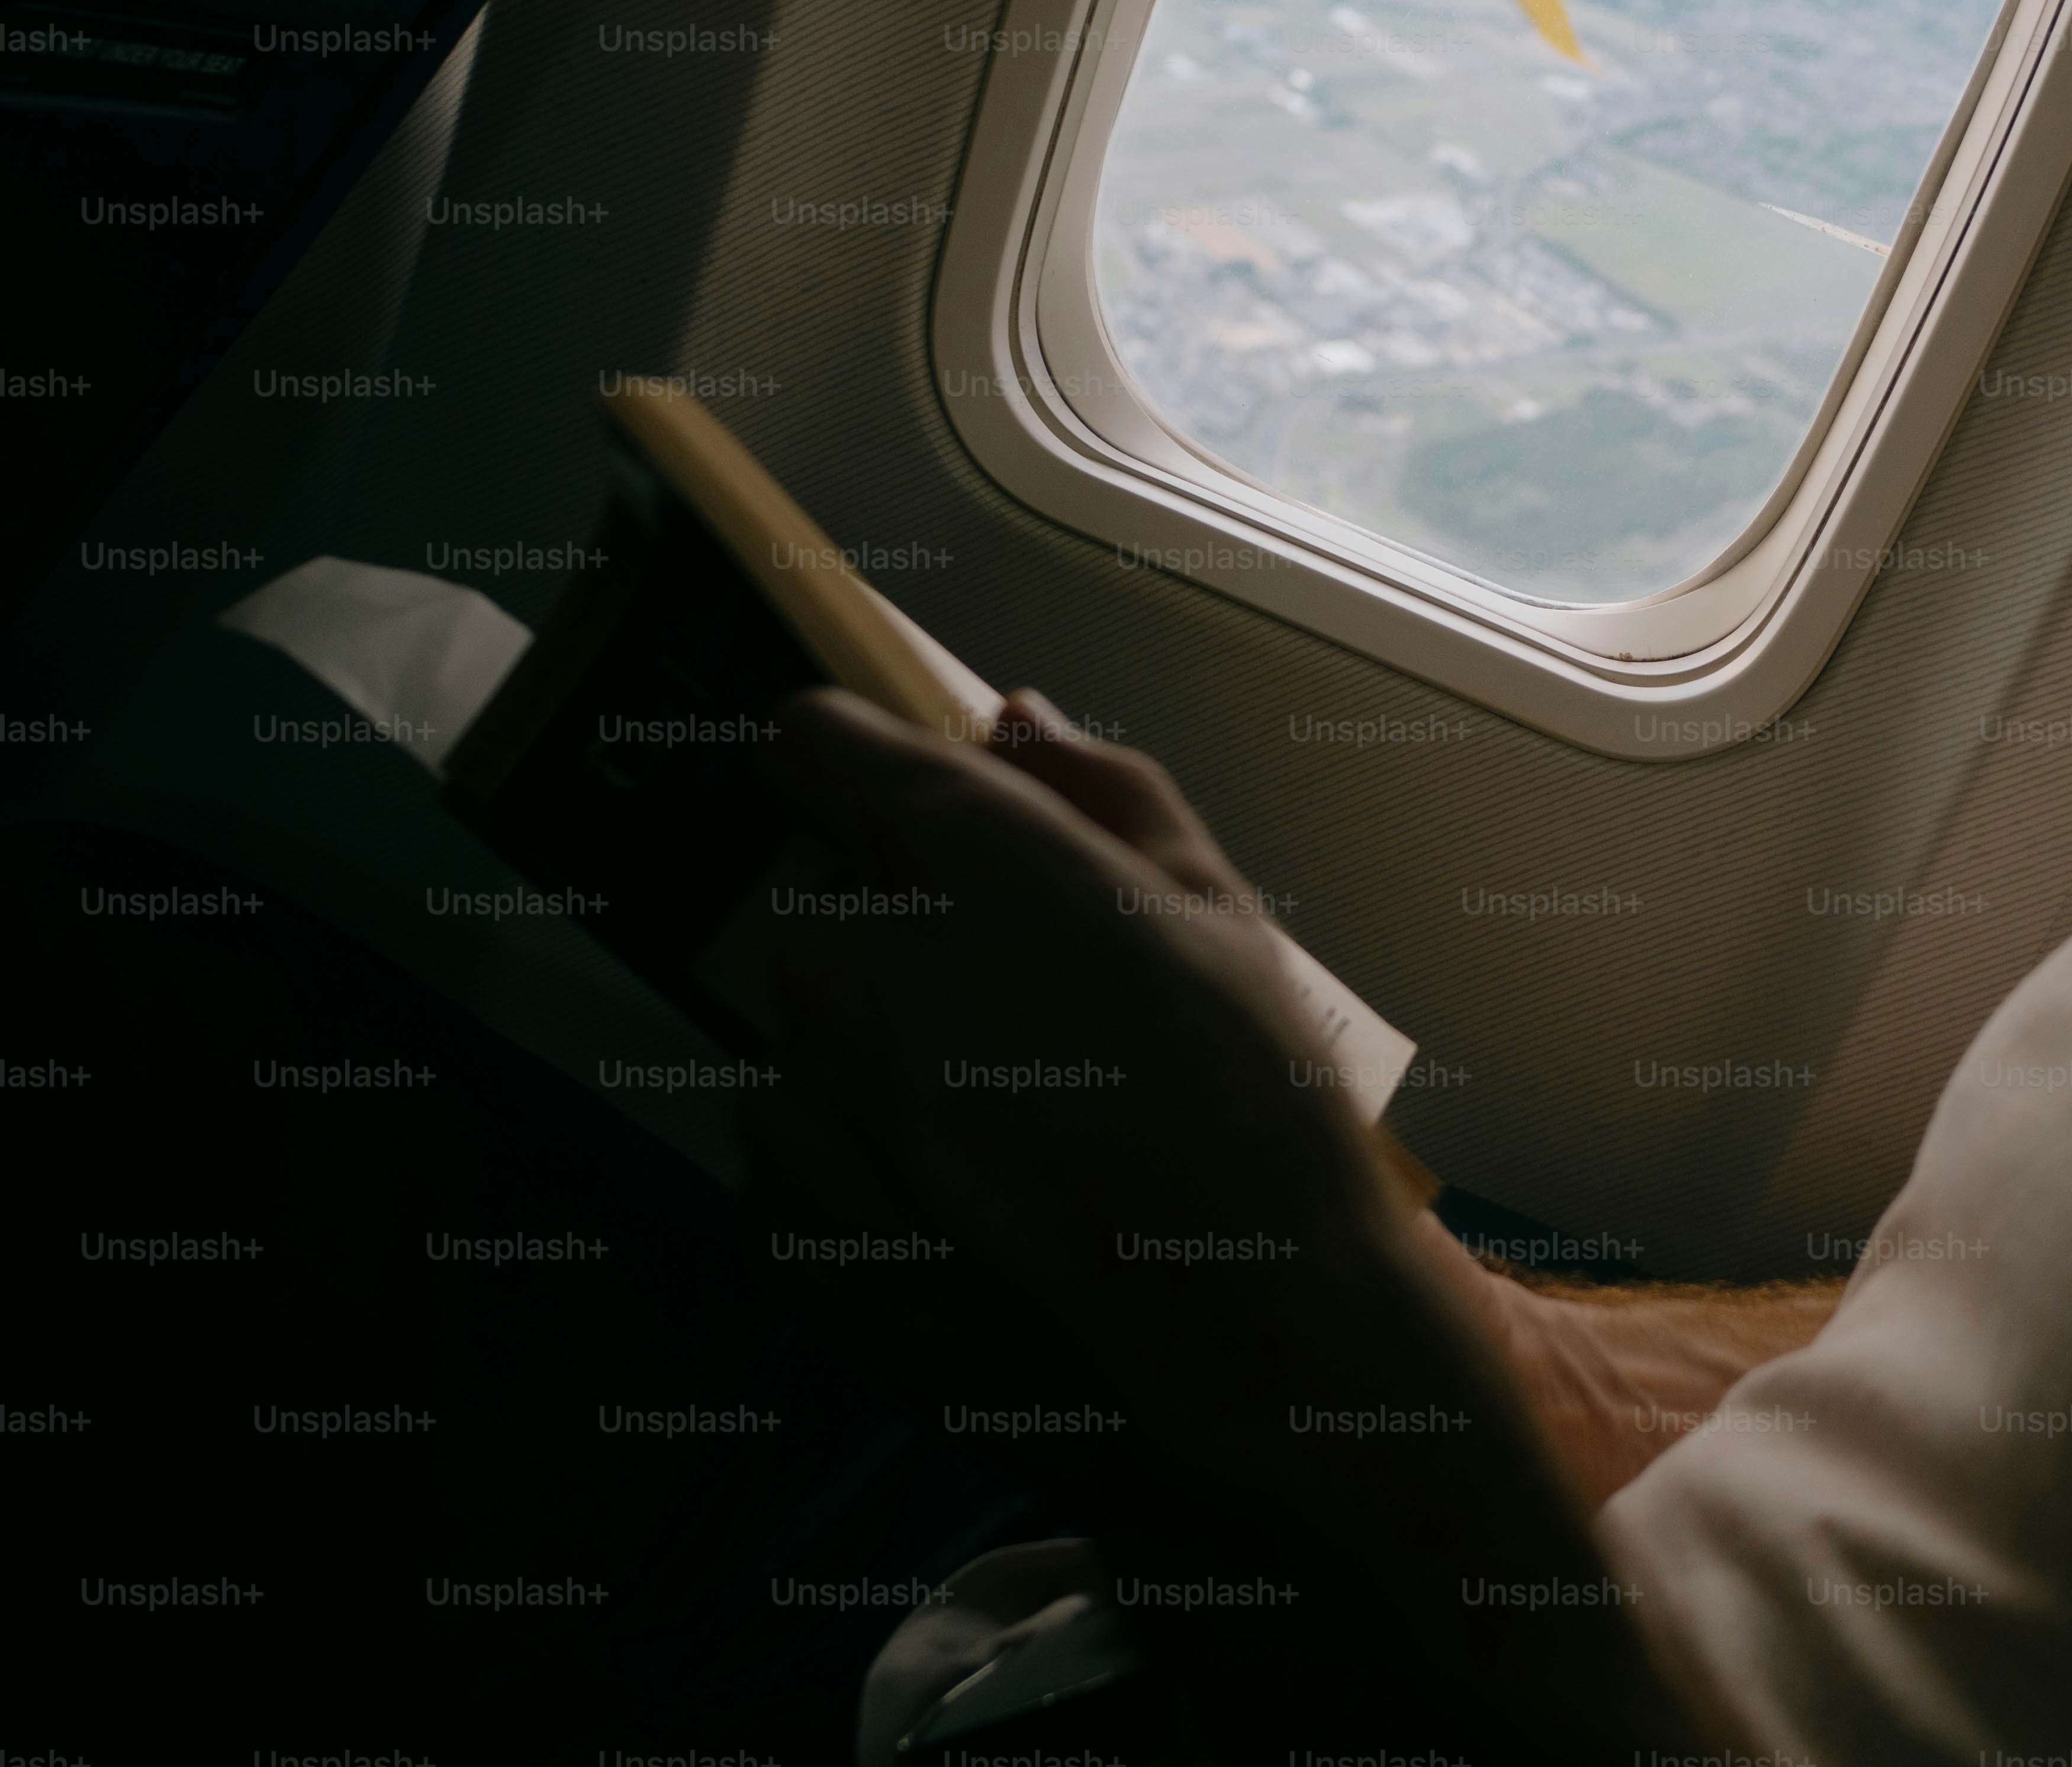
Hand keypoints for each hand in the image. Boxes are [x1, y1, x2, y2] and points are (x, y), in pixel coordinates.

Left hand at [731, 687, 1729, 1764]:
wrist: (1256, 1367)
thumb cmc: (1266, 1119)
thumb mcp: (1224, 918)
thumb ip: (1101, 791)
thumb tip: (1006, 723)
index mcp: (972, 870)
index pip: (815, 746)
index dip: (858, 762)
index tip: (894, 793)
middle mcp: (860, 975)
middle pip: (822, 903)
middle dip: (901, 931)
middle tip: (1028, 1007)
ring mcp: (812, 1114)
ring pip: (801, 1029)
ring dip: (872, 1047)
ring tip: (1013, 1123)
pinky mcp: (791, 1231)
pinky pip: (786, 1144)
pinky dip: (853, 1153)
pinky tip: (973, 1200)